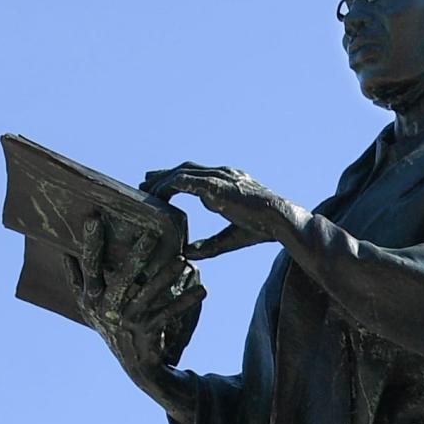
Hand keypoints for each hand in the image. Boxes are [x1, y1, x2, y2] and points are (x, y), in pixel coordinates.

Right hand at [67, 216, 202, 380]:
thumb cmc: (113, 328)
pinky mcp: (146, 332)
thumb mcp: (91, 308)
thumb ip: (78, 282)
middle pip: (121, 279)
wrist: (135, 366)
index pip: (89, 268)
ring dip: (167, 277)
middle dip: (136, 256)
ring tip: (183, 261)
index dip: (90, 245)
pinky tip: (202, 290)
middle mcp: (106, 310)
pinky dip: (186, 302)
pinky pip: (168, 313)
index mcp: (90, 299)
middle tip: (150, 235)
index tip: (92, 219)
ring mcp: (126, 321)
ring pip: (148, 294)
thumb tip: (64, 253)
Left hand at [140, 163, 307, 261]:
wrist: (278, 218)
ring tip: (145, 188)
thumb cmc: (262, 228)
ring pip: (182, 173)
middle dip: (165, 175)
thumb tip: (187, 254)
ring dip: (162, 180)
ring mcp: (218, 176)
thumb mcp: (229, 239)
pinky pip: (184, 181)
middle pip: (186, 169)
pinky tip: (158, 194)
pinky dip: (169, 186)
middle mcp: (221, 174)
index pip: (197, 176)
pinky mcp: (214, 184)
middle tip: (146, 182)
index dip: (178, 180)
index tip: (162, 188)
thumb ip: (207, 246)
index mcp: (227, 183)